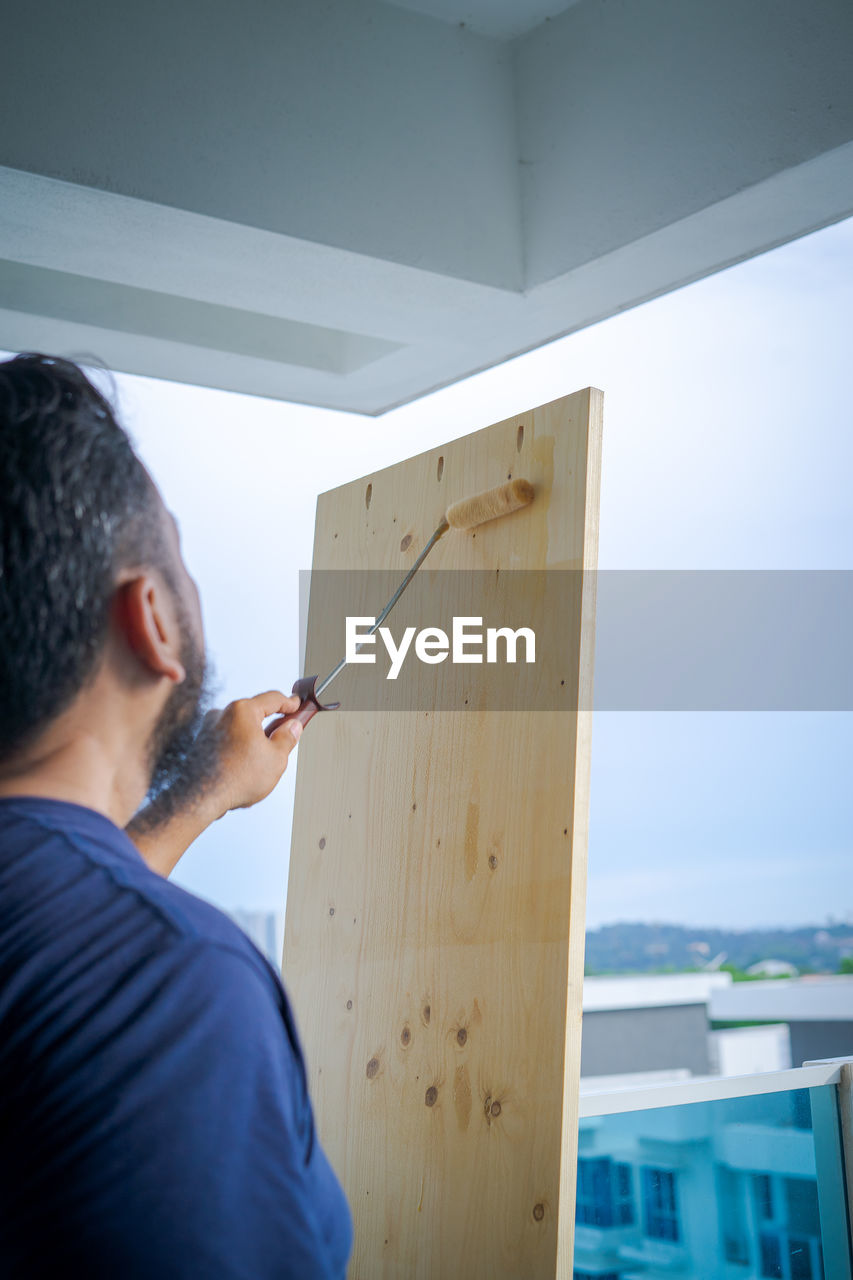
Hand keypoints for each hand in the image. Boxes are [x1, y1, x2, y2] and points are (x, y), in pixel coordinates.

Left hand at [202, 690, 302, 817]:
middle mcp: (221, 713)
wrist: (200, 798)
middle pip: (255, 713)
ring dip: (254, 740)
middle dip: (271, 725)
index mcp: (242, 710)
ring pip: (241, 729)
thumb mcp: (276, 758)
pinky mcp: (200, 743)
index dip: (289, 702)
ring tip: (263, 764)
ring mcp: (208, 728)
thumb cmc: (237, 778)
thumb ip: (287, 737)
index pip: (272, 698)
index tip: (297, 705)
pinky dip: (239, 750)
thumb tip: (292, 727)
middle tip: (286, 736)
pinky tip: (245, 770)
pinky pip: (227, 740)